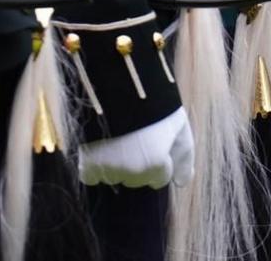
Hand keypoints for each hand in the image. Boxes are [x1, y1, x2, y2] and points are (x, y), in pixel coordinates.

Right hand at [79, 108, 193, 188]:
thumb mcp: (179, 128)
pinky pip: (91, 176)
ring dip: (118, 165)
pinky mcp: (86, 163)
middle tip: (137, 139)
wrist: (119, 87)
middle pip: (138, 180)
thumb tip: (183, 183)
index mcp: (157, 163)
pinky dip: (95, 166)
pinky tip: (103, 147)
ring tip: (120, 139)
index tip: (155, 142)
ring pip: (116, 177)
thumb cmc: (155, 107)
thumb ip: (184, 158)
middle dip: (140, 164)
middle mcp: (132, 172)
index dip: (160, 160)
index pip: (161, 179)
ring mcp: (108, 169)